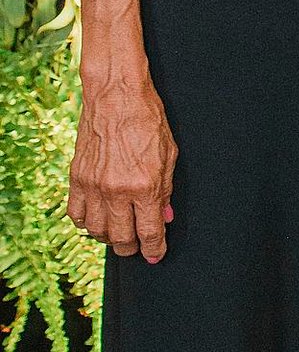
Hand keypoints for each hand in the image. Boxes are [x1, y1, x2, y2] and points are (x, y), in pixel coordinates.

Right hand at [67, 64, 176, 261]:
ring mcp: (94, 186)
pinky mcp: (77, 178)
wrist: (116, 96)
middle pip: (121, 238)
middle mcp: (117, 191)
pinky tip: (97, 221)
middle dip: (131, 248)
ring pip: (97, 231)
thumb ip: (166, 191)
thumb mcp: (169, 156)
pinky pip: (76, 215)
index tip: (155, 255)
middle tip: (137, 247)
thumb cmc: (147, 121)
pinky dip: (86, 224)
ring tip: (119, 235)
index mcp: (144, 186)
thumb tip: (165, 217)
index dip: (154, 249)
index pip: (149, 232)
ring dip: (109, 239)